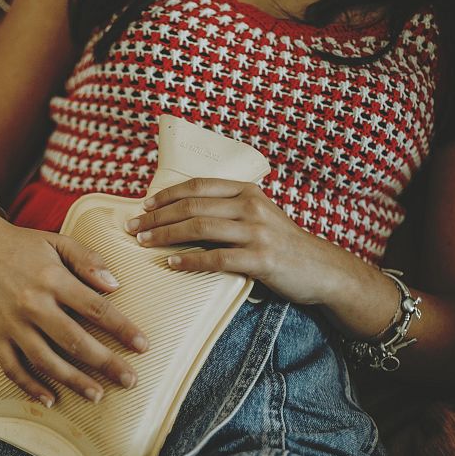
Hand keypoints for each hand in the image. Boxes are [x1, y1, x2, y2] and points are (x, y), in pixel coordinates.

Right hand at [0, 207, 147, 406]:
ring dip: (73, 381)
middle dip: (105, 363)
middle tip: (130, 380)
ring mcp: (11, 323)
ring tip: (98, 396)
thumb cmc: (24, 245)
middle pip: (74, 340)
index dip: (122, 329)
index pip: (95, 309)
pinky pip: (12, 368)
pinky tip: (51, 400)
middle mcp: (32, 304)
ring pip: (45, 360)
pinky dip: (30, 387)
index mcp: (52, 278)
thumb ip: (87, 260)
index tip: (143, 346)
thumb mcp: (58, 241)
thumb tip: (115, 286)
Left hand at [124, 178, 343, 305]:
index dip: (167, 194)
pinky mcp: (261, 259)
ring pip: (200, 227)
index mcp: (248, 192)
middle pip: (193, 205)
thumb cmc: (282, 244)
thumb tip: (183, 214)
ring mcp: (257, 232)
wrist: (322, 269)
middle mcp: (251, 206)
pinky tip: (171, 264)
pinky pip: (217, 258)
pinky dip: (190, 261)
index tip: (144, 205)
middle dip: (157, 216)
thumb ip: (228, 210)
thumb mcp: (258, 217)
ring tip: (143, 242)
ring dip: (166, 235)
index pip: (198, 186)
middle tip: (132, 226)